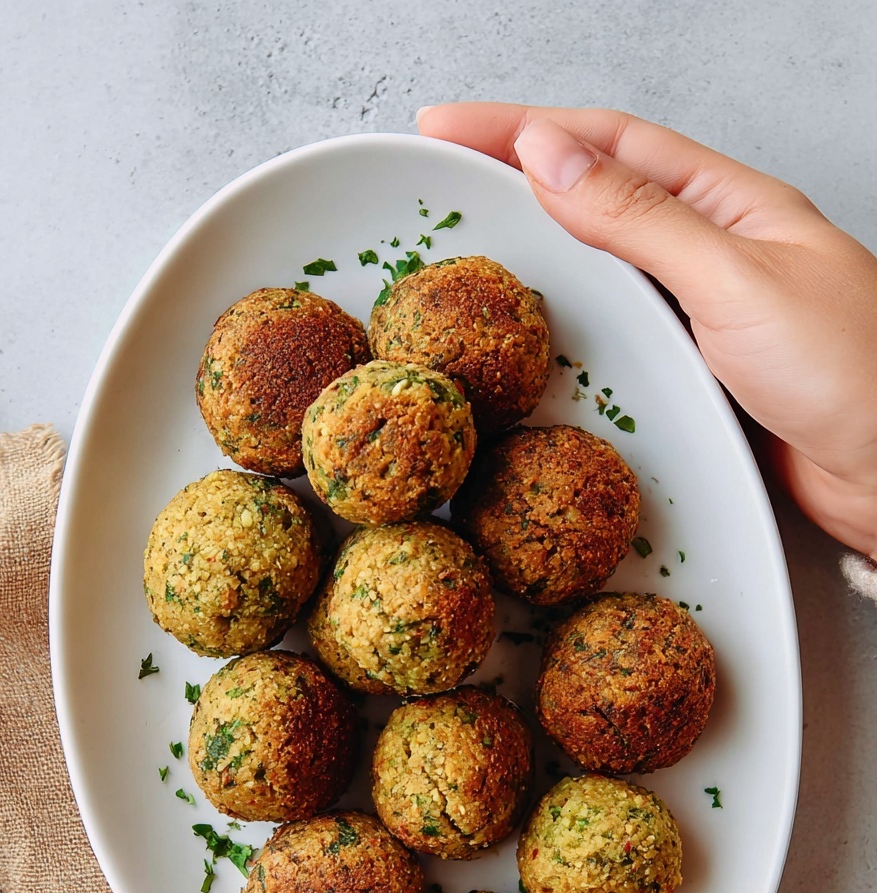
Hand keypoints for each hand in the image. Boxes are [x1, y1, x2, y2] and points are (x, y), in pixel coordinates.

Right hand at [419, 103, 876, 558]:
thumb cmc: (852, 371)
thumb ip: (640, 218)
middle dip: (521, 178)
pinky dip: (574, 325)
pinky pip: (622, 335)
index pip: (608, 142)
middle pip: (600, 195)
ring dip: (542, 250)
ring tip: (475, 245)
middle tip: (445, 180)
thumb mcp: (735, 277)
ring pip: (606, 267)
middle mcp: (714, 250)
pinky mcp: (698, 376)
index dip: (522, 127)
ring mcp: (704, 314)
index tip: (448, 127)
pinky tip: (543, 330)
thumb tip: (550, 157)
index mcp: (730, 203)